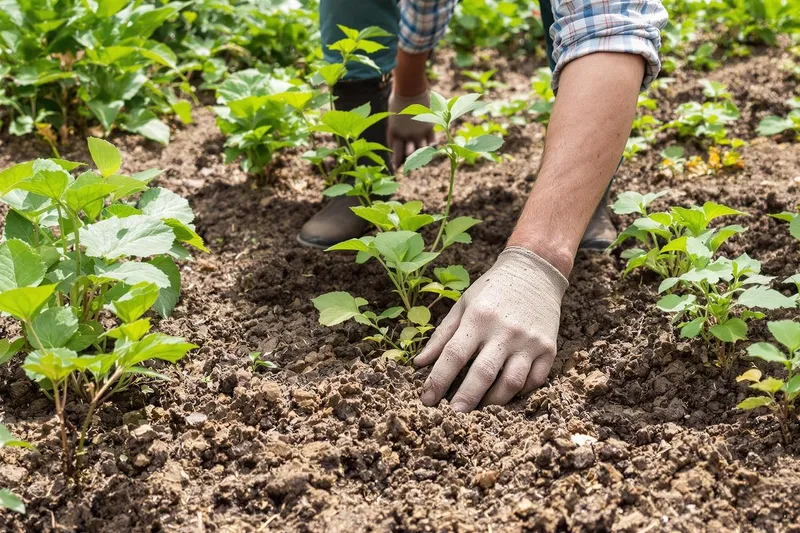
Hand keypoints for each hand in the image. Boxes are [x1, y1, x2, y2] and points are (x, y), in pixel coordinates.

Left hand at [388, 88, 434, 168]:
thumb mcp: (393, 110)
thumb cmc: (399, 94)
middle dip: (407, 161)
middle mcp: (404, 135)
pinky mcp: (428, 128)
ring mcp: (417, 132)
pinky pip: (432, 142)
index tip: (396, 165)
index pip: (394, 149)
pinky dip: (433, 147)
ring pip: (420, 151)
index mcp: (393, 131)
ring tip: (423, 162)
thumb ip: (397, 121)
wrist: (410, 87)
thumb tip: (399, 121)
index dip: (395, 158)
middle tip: (409, 168)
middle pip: (406, 154)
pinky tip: (434, 150)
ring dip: (421, 156)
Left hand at [414, 247, 568, 411]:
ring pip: (511, 383)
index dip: (438, 381)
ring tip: (480, 410)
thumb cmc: (492, 290)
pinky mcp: (549, 348)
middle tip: (453, 418)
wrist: (535, 272)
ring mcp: (529, 341)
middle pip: (483, 373)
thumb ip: (442, 335)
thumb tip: (419, 364)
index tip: (427, 400)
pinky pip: (535, 380)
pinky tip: (506, 395)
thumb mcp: (463, 304)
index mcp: (479, 318)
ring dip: (493, 402)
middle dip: (465, 399)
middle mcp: (505, 331)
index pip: (453, 355)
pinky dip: (520, 392)